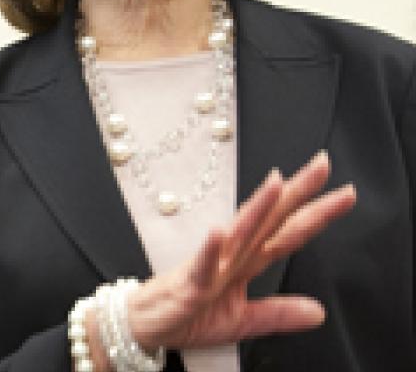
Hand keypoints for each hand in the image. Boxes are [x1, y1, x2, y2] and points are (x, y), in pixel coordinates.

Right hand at [125, 151, 355, 351]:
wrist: (145, 325)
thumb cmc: (186, 316)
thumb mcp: (243, 322)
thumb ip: (279, 313)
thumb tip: (318, 311)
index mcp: (246, 263)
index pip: (287, 232)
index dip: (316, 212)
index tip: (343, 192)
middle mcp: (232, 257)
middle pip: (270, 220)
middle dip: (297, 192)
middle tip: (323, 164)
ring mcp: (211, 266)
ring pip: (239, 234)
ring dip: (257, 207)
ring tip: (277, 183)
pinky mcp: (190, 285)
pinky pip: (201, 265)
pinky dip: (209, 248)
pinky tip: (219, 232)